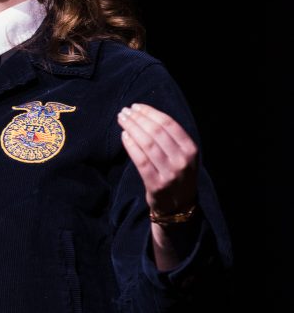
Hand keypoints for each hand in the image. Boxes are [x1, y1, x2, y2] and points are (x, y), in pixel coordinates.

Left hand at [117, 102, 197, 216]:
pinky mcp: (155, 184)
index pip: (169, 124)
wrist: (179, 206)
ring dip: (132, 128)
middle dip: (138, 118)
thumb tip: (145, 115)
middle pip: (156, 132)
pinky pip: (140, 160)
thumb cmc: (178, 175)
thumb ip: (171, 138)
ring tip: (122, 120)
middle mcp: (182, 161)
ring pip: (147, 144)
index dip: (150, 112)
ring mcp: (169, 174)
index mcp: (191, 150)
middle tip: (125, 111)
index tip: (137, 106)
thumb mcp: (184, 155)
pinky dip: (130, 146)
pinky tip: (124, 136)